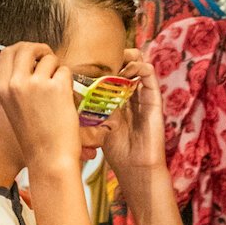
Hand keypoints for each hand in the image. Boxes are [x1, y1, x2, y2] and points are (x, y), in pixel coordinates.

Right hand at [0, 43, 80, 172]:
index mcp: (3, 89)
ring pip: (49, 58)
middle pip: (25, 47)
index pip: (7, 52)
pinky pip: (65, 70)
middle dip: (39, 49)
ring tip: (58, 89)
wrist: (49, 157)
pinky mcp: (57, 88)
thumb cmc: (35, 137)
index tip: (32, 55)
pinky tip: (65, 98)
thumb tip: (28, 62)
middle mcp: (16, 83)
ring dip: (57, 68)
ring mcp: (36, 84)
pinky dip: (68, 80)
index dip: (21, 49)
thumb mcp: (14, 108)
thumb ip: (16, 85)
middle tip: (48, 57)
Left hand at [95, 49, 167, 186]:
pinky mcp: (154, 98)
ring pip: (138, 63)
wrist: (135, 168)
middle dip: (113, 56)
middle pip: (126, 63)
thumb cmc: (116, 150)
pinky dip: (138, 66)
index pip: (112, 72)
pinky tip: (126, 70)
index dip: (102, 63)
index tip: (87, 60)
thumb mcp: (97, 124)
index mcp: (118, 98)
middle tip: (100, 57)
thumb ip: (90, 108)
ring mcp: (144, 94)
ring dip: (126, 57)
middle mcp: (131, 94)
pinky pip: (149, 74)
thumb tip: (71, 93)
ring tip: (113, 61)